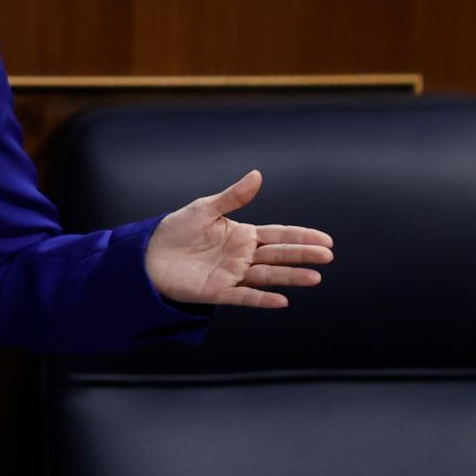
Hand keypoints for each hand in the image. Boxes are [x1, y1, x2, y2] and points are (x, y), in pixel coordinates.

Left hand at [144, 170, 332, 308]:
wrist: (148, 254)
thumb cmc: (176, 230)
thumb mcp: (204, 209)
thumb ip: (233, 197)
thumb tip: (258, 175)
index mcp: (242, 235)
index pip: (278, 235)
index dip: (301, 237)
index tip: (326, 240)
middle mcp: (242, 256)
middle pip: (278, 255)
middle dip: (302, 255)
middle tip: (328, 256)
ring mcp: (232, 275)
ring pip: (267, 276)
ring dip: (290, 277)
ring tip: (315, 277)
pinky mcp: (218, 291)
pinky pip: (244, 296)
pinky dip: (262, 299)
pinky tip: (282, 301)